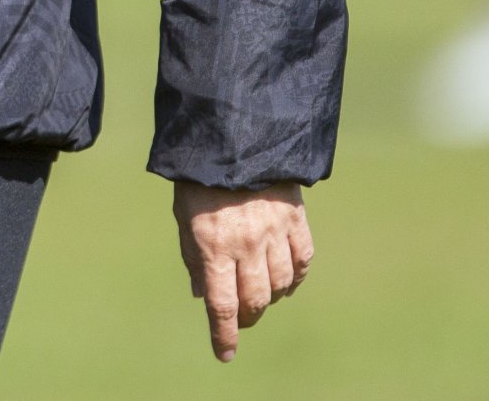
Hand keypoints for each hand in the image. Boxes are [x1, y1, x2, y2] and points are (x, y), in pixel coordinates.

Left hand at [173, 180, 312, 362]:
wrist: (233, 134)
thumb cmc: (200, 180)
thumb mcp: (184, 217)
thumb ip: (195, 258)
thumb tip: (204, 296)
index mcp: (214, 245)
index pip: (222, 305)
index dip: (224, 335)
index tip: (225, 354)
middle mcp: (247, 243)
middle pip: (255, 300)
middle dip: (248, 318)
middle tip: (242, 319)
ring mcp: (274, 231)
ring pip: (281, 284)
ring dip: (271, 297)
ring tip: (261, 294)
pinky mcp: (295, 217)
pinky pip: (303, 260)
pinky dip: (296, 276)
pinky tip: (286, 279)